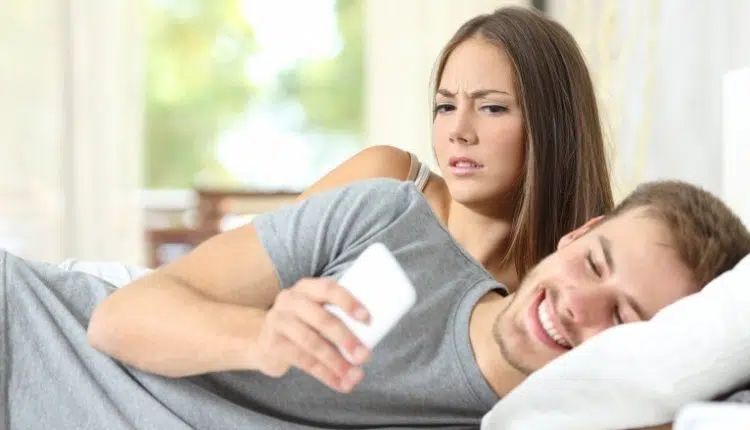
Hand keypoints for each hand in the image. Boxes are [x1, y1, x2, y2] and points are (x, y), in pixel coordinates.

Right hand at [256, 278, 370, 392]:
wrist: (264, 340)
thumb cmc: (303, 324)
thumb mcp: (316, 312)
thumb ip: (337, 317)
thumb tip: (371, 340)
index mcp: (307, 287)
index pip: (329, 289)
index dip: (349, 302)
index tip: (367, 319)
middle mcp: (290, 299)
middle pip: (322, 319)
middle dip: (346, 339)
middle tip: (364, 356)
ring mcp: (278, 320)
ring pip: (312, 343)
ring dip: (337, 362)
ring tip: (354, 375)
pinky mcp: (273, 344)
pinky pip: (302, 360)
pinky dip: (324, 374)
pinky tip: (339, 383)